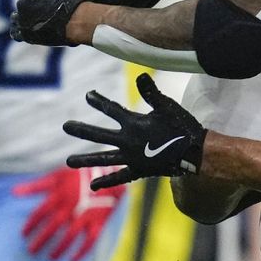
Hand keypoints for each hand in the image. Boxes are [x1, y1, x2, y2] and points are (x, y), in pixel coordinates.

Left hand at [9, 0, 90, 45]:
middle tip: (49, 12)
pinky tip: (29, 30)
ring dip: (25, 18)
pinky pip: (16, 33)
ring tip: (40, 22)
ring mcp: (22, 19)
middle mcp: (22, 2)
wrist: (78, 21)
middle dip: (34, 7)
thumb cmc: (73, 0)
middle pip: (25, 4)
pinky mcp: (25, 33)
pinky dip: (20, 31)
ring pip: (18, 18)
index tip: (52, 0)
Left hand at [13, 166, 125, 260]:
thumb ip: (36, 186)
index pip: (40, 213)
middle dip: (41, 240)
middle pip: (53, 227)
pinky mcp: (98, 221)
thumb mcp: (57, 175)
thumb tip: (13, 192)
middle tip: (31, 252)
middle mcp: (71, 208)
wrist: (109, 174)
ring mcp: (85, 215)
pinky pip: (90, 240)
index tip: (23, 234)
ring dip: (59, 248)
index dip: (30, 225)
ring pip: (70, 236)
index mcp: (59, 196)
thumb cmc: (80, 175)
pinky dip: (82, 252)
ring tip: (50, 258)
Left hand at [64, 73, 206, 188]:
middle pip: (99, 134)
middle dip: (82, 129)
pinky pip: (120, 177)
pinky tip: (93, 185)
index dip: (99, 101)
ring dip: (85, 159)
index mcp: (134, 123)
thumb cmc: (181, 126)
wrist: (194, 152)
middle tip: (66, 126)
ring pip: (104, 158)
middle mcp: (128, 141)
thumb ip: (151, 93)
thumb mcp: (167, 106)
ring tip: (68, 162)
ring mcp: (131, 158)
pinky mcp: (139, 170)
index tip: (88, 95)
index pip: (112, 109)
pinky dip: (107, 180)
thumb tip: (140, 75)